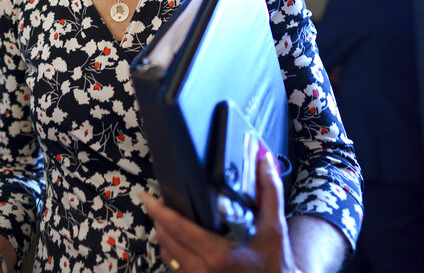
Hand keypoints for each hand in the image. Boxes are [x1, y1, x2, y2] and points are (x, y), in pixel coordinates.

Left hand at [142, 152, 297, 271]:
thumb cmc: (276, 263)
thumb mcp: (275, 226)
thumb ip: (269, 191)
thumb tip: (264, 160)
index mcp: (217, 253)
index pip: (177, 227)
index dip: (158, 210)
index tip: (146, 196)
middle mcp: (203, 269)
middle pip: (166, 239)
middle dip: (158, 218)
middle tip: (155, 201)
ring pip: (167, 254)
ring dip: (163, 234)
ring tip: (164, 217)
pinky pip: (175, 267)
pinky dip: (172, 251)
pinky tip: (177, 240)